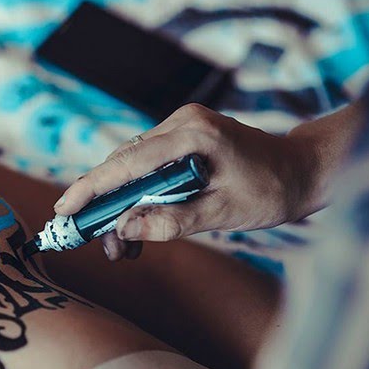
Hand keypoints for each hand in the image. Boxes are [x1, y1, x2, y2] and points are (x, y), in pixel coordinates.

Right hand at [54, 103, 321, 260]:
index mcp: (193, 135)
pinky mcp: (182, 137)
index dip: (92, 187)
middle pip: (123, 163)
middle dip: (102, 203)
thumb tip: (125, 231)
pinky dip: (136, 194)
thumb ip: (173, 221)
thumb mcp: (224, 214)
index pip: (128, 162)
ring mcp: (181, 126)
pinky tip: (136, 223)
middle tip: (93, 241)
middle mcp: (182, 123)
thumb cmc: (272, 191)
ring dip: (119, 203)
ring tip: (119, 246)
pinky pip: (147, 165)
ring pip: (131, 165)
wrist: (304, 170)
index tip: (64, 209)